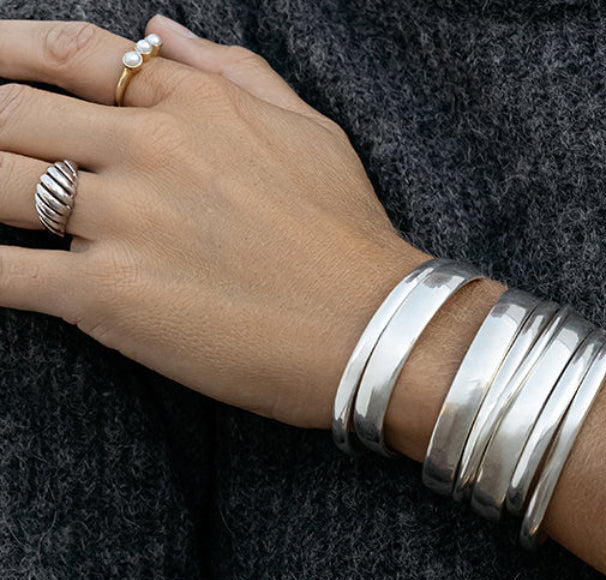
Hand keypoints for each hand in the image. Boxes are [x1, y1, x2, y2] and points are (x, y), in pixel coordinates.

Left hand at [0, 17, 425, 427]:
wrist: (376, 331)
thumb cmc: (351, 238)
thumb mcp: (310, 131)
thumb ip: (233, 72)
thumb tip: (161, 30)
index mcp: (193, 104)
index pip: (71, 54)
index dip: (3, 51)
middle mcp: (148, 150)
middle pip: (12, 114)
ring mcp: (125, 221)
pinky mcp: (111, 296)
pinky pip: (6, 274)